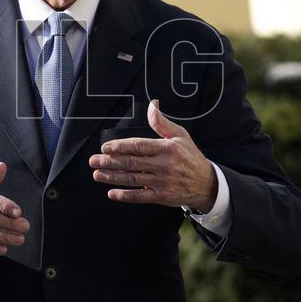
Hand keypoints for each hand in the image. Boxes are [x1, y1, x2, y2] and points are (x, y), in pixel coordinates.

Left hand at [89, 100, 217, 211]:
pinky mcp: (161, 196)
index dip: (120, 146)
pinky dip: (125, 195)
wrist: (207, 184)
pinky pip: (140, 196)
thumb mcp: (180, 135)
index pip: (139, 146)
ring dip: (112, 177)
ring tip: (97, 174)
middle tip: (93, 161)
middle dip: (110, 162)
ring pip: (132, 179)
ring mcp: (162, 182)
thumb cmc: (190, 156)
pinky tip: (111, 193)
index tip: (105, 147)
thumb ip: (162, 122)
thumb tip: (152, 104)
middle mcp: (163, 165)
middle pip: (132, 163)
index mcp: (166, 148)